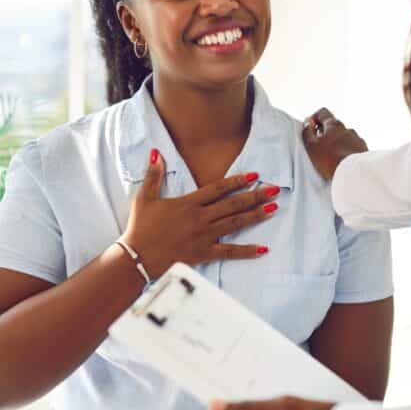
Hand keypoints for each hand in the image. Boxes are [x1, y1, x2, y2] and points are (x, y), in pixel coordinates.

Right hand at [122, 149, 279, 276]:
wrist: (137, 257)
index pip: (218, 188)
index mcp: (189, 203)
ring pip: (235, 224)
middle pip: (233, 204)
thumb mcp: (144, 198)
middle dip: (255, 195)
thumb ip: (153, 175)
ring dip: (255, 215)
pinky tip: (263, 249)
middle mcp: (200, 218)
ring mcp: (204, 236)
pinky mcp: (203, 253)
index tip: (254, 175)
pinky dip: (247, 251)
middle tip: (274, 190)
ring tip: (273, 208)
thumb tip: (155, 152)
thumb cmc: (140, 228)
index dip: (237, 181)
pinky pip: (229, 252)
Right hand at [303, 108, 367, 180]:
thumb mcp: (311, 146)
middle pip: (334, 125)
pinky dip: (347, 151)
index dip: (314, 118)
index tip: (310, 129)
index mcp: (334, 124)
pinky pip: (353, 147)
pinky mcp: (364, 150)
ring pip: (344, 137)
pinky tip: (342, 161)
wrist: (353, 174)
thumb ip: (307, 132)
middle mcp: (347, 129)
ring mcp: (357, 139)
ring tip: (331, 156)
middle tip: (319, 146)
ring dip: (337, 142)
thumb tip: (307, 122)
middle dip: (325, 133)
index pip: (322, 112)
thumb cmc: (331, 160)